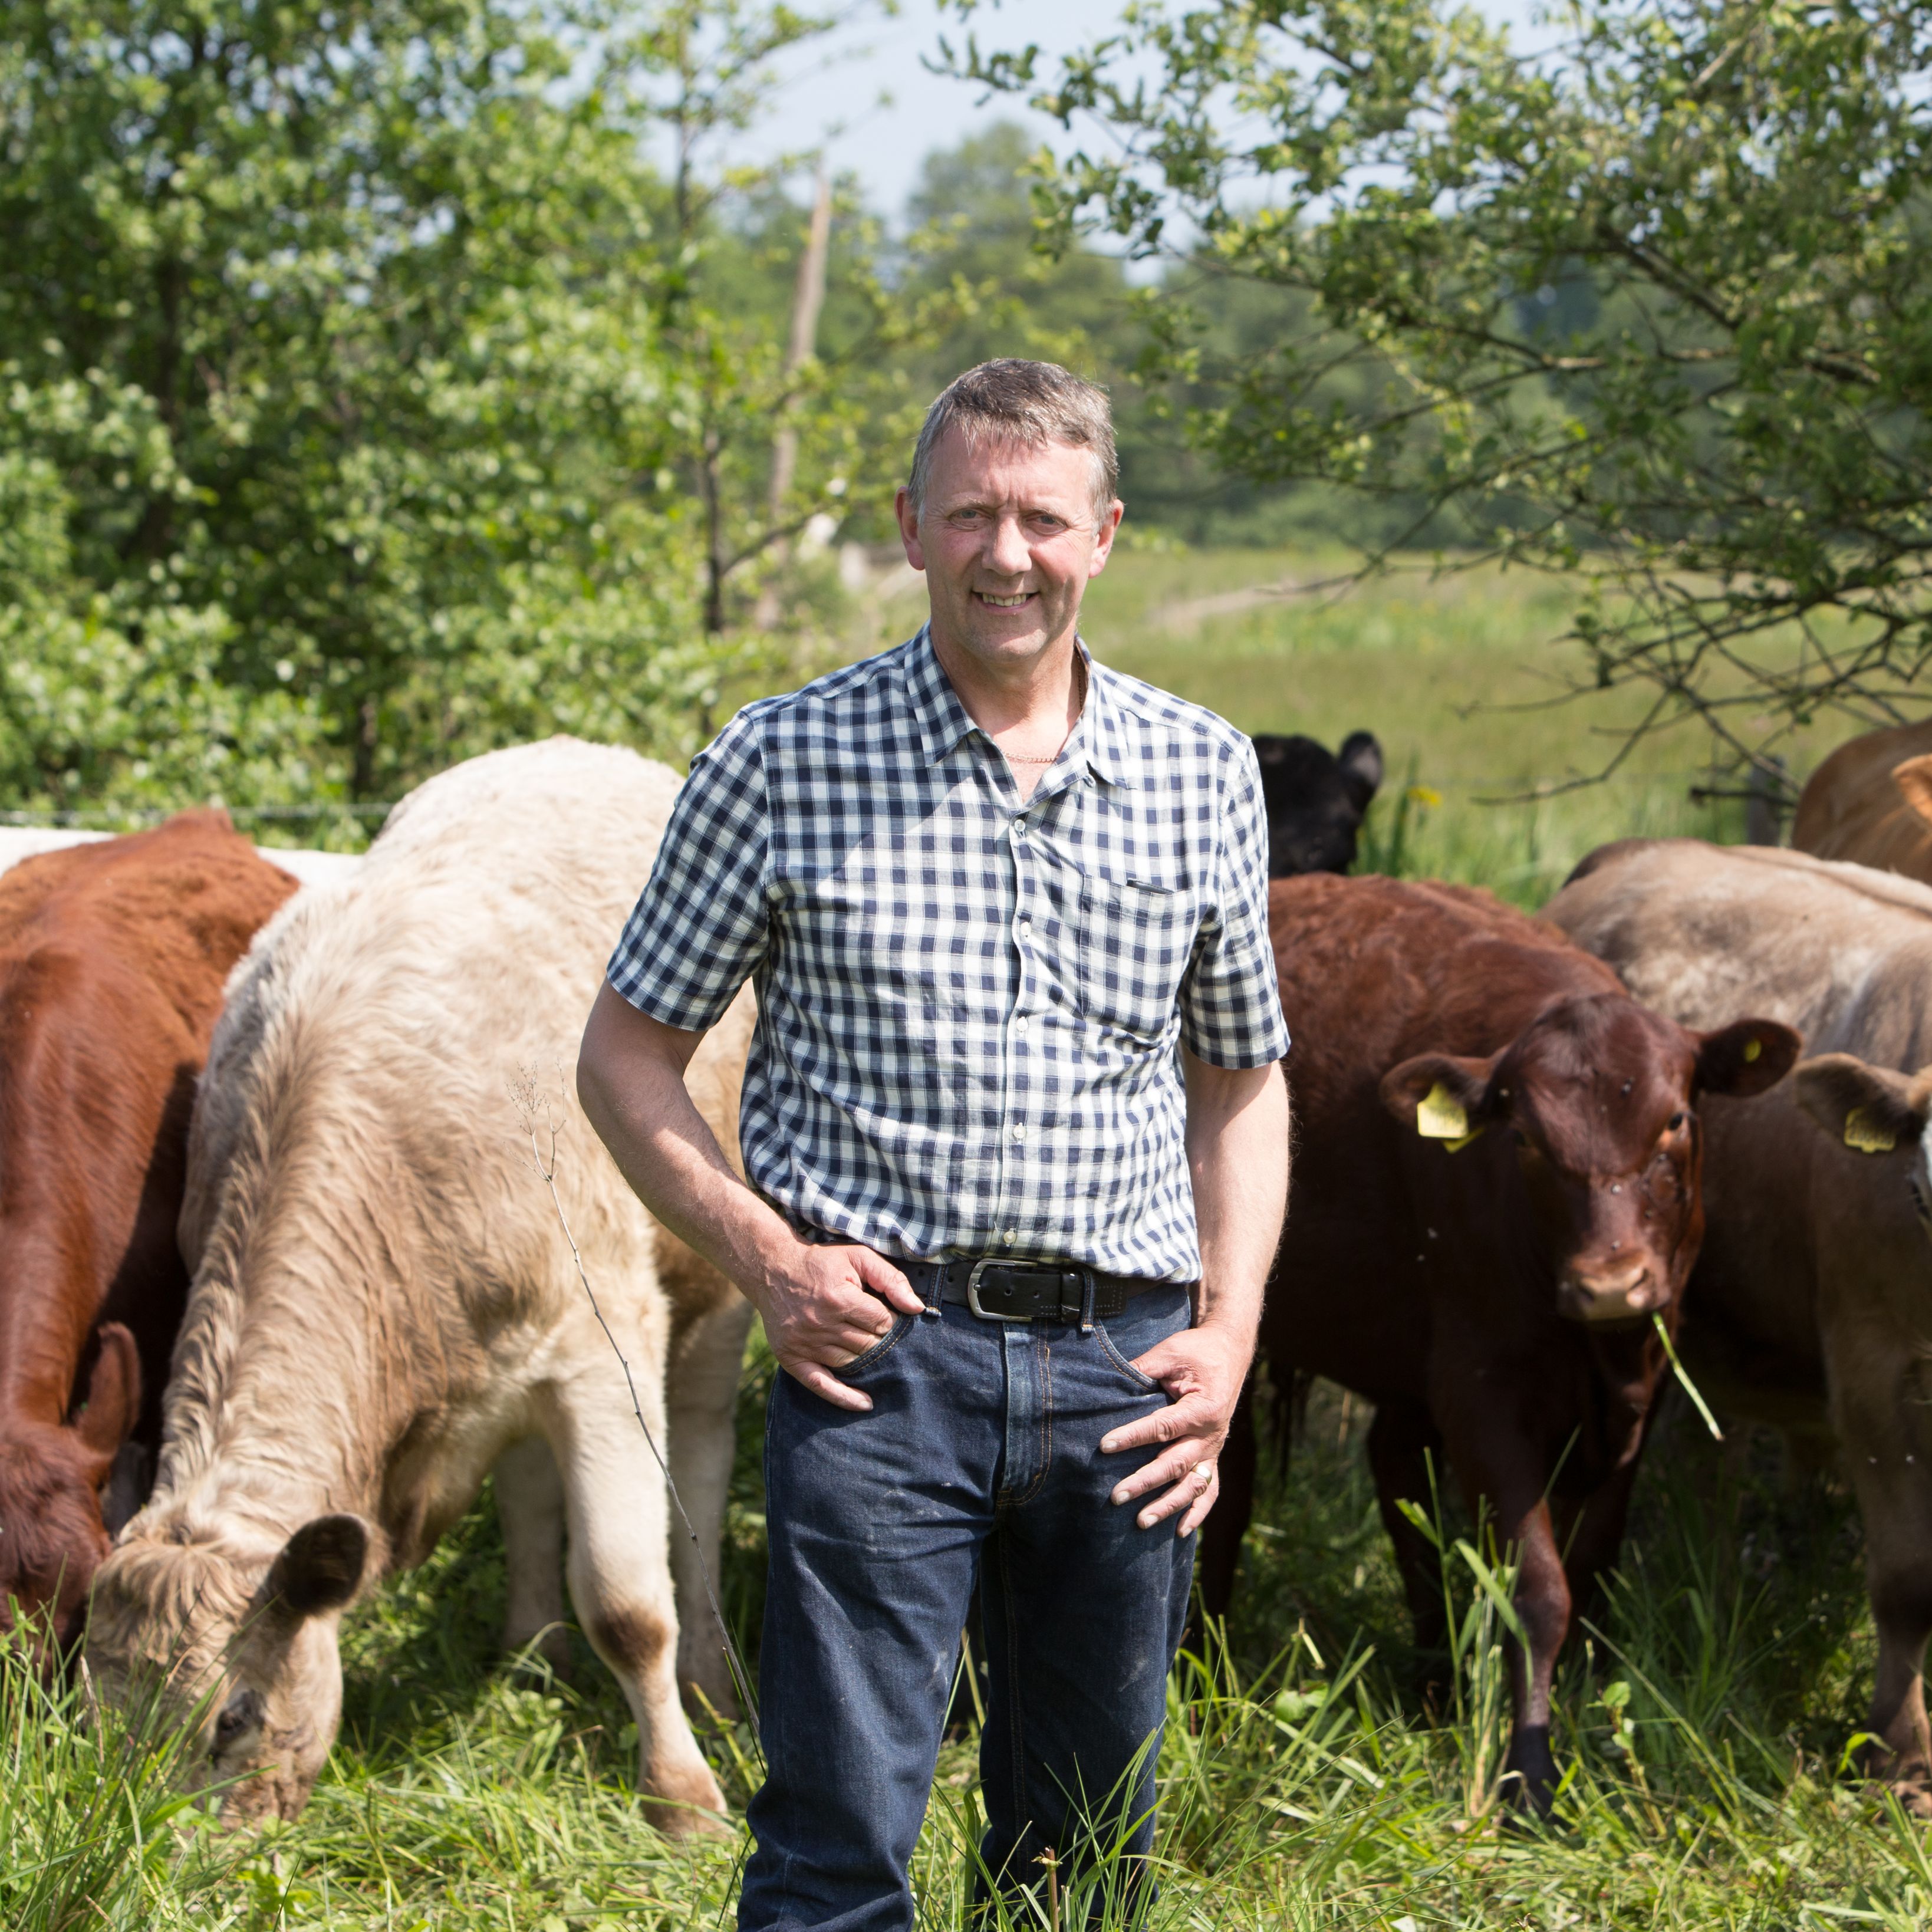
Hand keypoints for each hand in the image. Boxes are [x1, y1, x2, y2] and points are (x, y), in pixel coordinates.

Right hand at [753, 1236, 925, 1413]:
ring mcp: (805, 1344)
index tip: (885, 1313)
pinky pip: (821, 1385)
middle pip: (868, 1345)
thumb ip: (890, 1279)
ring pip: (851, 1363)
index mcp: (839, 1299)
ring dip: (866, 1361)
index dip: (889, 1319)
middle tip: (879, 1332)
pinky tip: (865, 1403)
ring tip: (872, 1353)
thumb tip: (917, 1308)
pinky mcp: (791, 1358)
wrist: (772, 1270)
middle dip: (880, 1340)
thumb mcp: (857, 1257)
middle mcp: (821, 1324)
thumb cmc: (820, 1263)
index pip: (882, 1322)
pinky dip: (844, 1397)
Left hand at [1099, 1322, 1248, 1536]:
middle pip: (1175, 1465)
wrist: (1229, 1351)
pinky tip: (1182, 1532)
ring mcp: (1215, 1449)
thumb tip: (1106, 1386)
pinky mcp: (1214, 1456)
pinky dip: (1198, 1512)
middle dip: (1144, 1482)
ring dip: (1168, 1505)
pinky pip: (1210, 1490)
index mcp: (1203, 1408)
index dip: (1132, 1437)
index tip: (1104, 1446)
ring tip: (1141, 1522)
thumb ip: (1142, 1370)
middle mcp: (1212, 1435)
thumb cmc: (1196, 1351)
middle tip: (1116, 1497)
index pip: (1162, 1428)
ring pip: (1192, 1485)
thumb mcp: (1169, 1352)